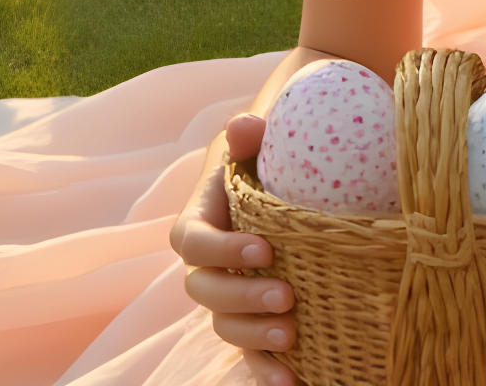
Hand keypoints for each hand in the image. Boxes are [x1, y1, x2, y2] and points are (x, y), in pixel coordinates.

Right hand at [169, 113, 297, 385]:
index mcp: (200, 220)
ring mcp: (229, 296)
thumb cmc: (265, 159)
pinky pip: (250, 354)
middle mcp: (207, 265)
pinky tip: (294, 382)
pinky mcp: (253, 319)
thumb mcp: (257, 141)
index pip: (192, 242)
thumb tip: (247, 125)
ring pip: (225, 327)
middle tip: (287, 296)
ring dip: (254, 339)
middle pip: (206, 292)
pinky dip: (266, 372)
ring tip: (293, 338)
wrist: (283, 181)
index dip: (221, 250)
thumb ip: (249, 133)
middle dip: (242, 299)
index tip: (264, 248)